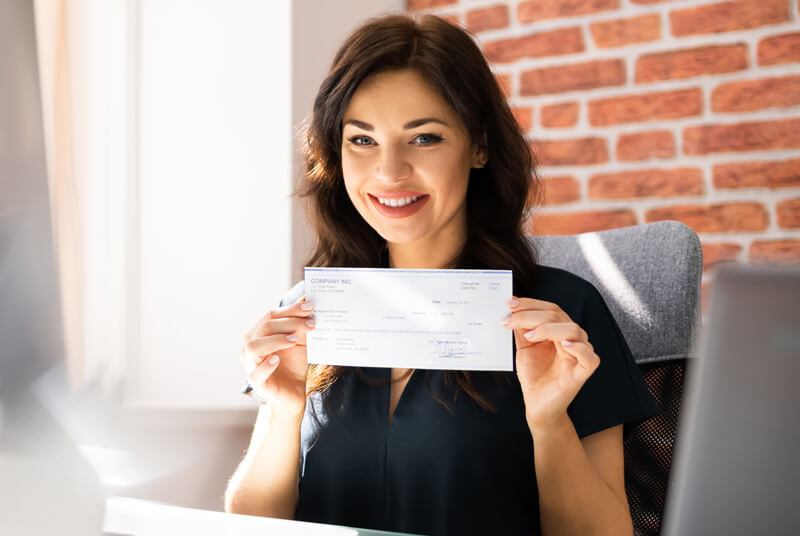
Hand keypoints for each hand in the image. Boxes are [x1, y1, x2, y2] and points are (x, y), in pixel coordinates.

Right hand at [240, 299, 314, 417]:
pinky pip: (256, 373)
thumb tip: (308, 308)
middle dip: (289, 323)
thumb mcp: (300, 342)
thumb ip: (300, 327)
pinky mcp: (256, 382)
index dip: (290, 310)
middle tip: (310, 324)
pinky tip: (276, 360)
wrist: (294, 392)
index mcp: (259, 333)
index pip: (271, 316)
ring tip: (295, 340)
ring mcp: (251, 364)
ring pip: (254, 346)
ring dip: (276, 340)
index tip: (309, 307)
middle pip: (265, 327)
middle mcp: (251, 346)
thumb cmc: (294, 364)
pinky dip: (266, 365)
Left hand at [503, 297, 599, 431]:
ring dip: (548, 328)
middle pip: (557, 316)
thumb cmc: (534, 376)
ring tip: (529, 335)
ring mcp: (580, 354)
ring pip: (572, 330)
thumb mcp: (524, 347)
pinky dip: (578, 348)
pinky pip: (588, 357)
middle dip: (531, 315)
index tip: (510, 303)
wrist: (537, 405)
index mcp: (560, 330)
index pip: (550, 309)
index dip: (530, 304)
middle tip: (510, 319)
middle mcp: (573, 338)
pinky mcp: (583, 372)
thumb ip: (521, 328)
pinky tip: (563, 345)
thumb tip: (512, 307)